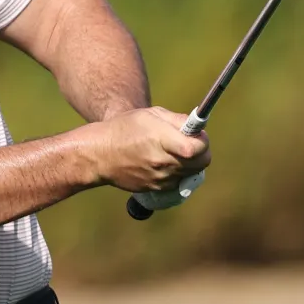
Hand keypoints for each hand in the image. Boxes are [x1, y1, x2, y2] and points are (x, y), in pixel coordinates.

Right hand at [86, 107, 210, 191]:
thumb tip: (197, 128)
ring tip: (173, 151)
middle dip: (201, 152)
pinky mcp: (155, 189)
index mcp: (160, 140)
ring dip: (189, 162)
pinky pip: (177, 181)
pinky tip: (163, 162)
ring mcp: (159, 178)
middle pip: (200, 163)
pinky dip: (177, 172)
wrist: (100, 154)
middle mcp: (161, 162)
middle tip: (191, 143)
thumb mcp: (150, 115)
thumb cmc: (124, 129)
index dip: (203, 141)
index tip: (198, 135)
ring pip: (190, 173)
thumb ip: (177, 120)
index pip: (197, 148)